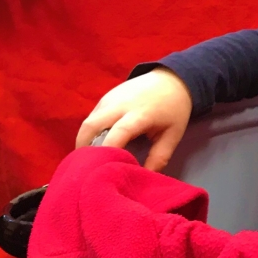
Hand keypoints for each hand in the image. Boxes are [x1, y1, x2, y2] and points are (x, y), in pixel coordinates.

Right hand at [75, 68, 192, 171]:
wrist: (171, 80)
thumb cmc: (173, 110)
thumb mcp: (173, 135)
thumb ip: (159, 157)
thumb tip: (143, 177)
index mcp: (140, 115)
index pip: (117, 133)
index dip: (106, 151)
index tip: (101, 169)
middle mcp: (120, 105)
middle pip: (91, 126)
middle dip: (84, 148)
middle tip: (87, 168)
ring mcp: (109, 99)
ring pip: (88, 122)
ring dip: (84, 141)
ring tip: (89, 160)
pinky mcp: (105, 97)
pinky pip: (91, 117)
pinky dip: (89, 132)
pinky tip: (95, 145)